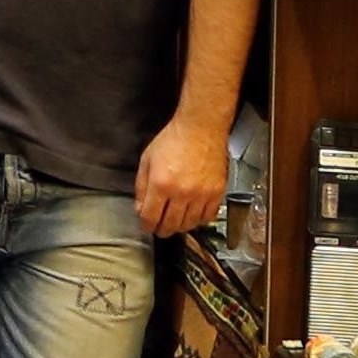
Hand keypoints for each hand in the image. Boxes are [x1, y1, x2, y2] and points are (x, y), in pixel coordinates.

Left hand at [134, 112, 228, 238]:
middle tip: (160, 228)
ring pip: (189, 224)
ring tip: (175, 222)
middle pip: (170, 225)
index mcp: (161, 184)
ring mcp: (201, 194)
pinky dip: (199, 220)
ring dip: (180, 226)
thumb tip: (140, 209)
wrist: (201, 128)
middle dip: (162, 230)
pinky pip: (208, 217)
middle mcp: (182, 192)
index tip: (146, 226)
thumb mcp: (147, 160)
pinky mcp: (216, 192)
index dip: (146, 226)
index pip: (150, 218)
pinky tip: (193, 215)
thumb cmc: (174, 139)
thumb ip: (141, 187)